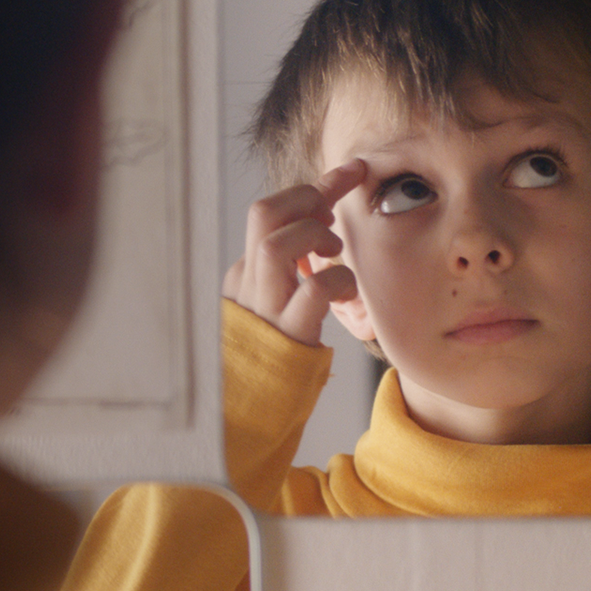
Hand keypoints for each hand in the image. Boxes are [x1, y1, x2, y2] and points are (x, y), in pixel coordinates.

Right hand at [223, 160, 366, 346]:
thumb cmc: (273, 360)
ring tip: (334, 252)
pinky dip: (335, 280)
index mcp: (241, 276)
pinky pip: (311, 290)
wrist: (248, 417)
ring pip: (276, 244)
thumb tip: (318, 231)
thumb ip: (285, 276)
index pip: (268, 213)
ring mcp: (263, 310)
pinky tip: (343, 290)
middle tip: (338, 205)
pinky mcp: (287, 337)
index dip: (312, 188)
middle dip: (309, 196)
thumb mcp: (272, 309)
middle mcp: (245, 286)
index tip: (350, 172)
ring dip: (314, 236)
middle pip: (264, 214)